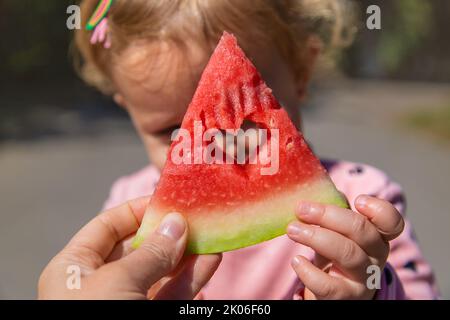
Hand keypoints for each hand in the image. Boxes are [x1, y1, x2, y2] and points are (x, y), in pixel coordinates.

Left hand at [38, 197, 220, 298]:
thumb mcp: (118, 283)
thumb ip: (151, 253)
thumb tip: (177, 222)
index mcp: (76, 267)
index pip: (108, 226)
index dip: (137, 210)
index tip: (169, 200)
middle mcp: (101, 283)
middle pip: (139, 247)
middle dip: (169, 233)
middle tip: (198, 217)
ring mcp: (127, 302)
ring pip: (162, 272)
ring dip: (188, 256)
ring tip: (213, 238)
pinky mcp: (149, 318)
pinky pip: (172, 295)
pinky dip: (192, 281)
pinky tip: (210, 265)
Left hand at [287, 195, 403, 299]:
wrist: (332, 295)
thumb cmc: (334, 255)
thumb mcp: (337, 234)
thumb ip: (332, 214)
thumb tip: (314, 193)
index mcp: (376, 237)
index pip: (392, 223)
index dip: (379, 209)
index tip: (357, 200)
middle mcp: (376, 257)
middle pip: (362, 230)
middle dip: (329, 215)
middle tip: (301, 209)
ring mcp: (363, 280)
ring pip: (347, 254)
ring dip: (316, 237)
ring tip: (292, 230)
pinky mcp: (345, 298)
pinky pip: (329, 285)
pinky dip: (309, 271)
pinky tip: (297, 262)